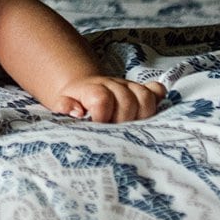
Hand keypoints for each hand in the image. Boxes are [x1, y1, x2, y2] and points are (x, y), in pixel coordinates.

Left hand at [46, 75, 165, 123]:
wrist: (81, 90)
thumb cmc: (72, 103)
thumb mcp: (61, 104)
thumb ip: (65, 106)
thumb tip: (78, 112)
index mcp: (92, 89)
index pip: (102, 98)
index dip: (102, 116)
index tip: (97, 128)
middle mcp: (113, 85)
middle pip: (127, 101)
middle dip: (122, 121)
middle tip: (114, 134)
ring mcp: (129, 87)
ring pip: (145, 97)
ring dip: (141, 117)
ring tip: (130, 130)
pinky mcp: (140, 91)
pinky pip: (157, 91)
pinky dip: (157, 102)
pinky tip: (148, 116)